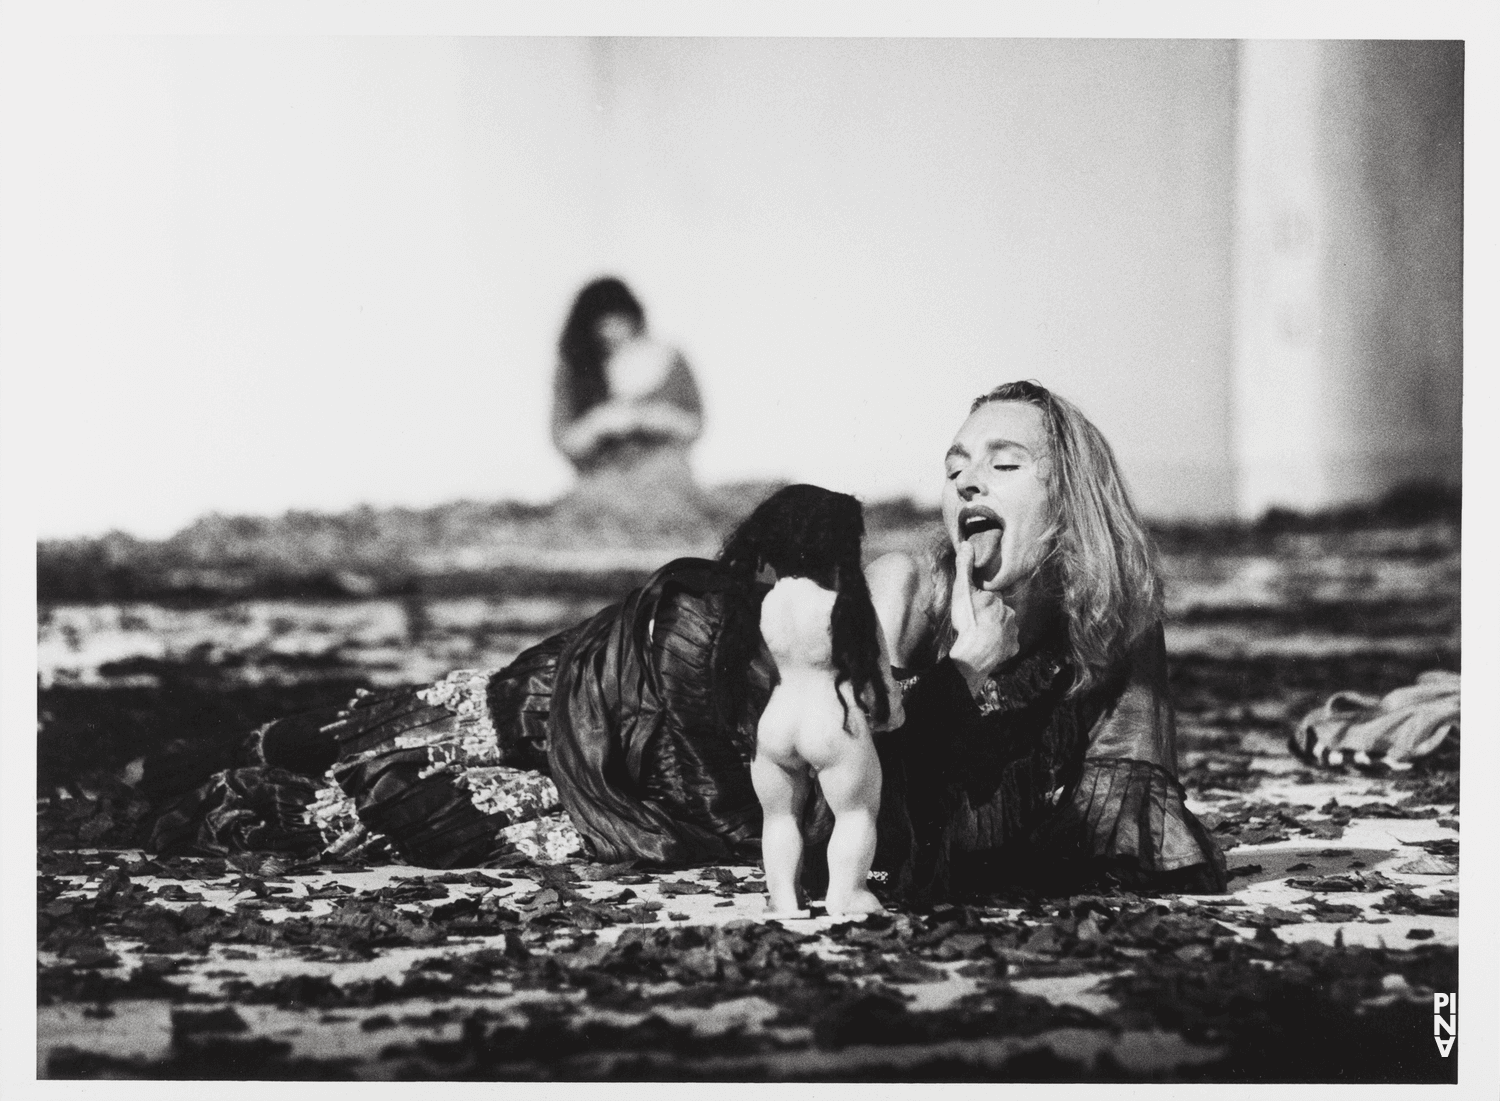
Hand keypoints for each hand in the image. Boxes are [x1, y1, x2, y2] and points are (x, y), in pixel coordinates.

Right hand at [948, 541, 1018, 696]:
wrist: (973, 654)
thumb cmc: (968, 621)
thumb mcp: (962, 591)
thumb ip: (965, 568)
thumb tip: (966, 543)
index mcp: (998, 599)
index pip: (993, 596)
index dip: (983, 600)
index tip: (975, 606)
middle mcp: (1010, 613)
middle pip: (1000, 611)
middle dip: (990, 615)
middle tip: (976, 621)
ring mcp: (1013, 632)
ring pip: (1005, 627)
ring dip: (995, 630)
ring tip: (981, 635)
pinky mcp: (1012, 648)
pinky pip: (1007, 645)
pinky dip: (999, 645)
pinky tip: (988, 647)